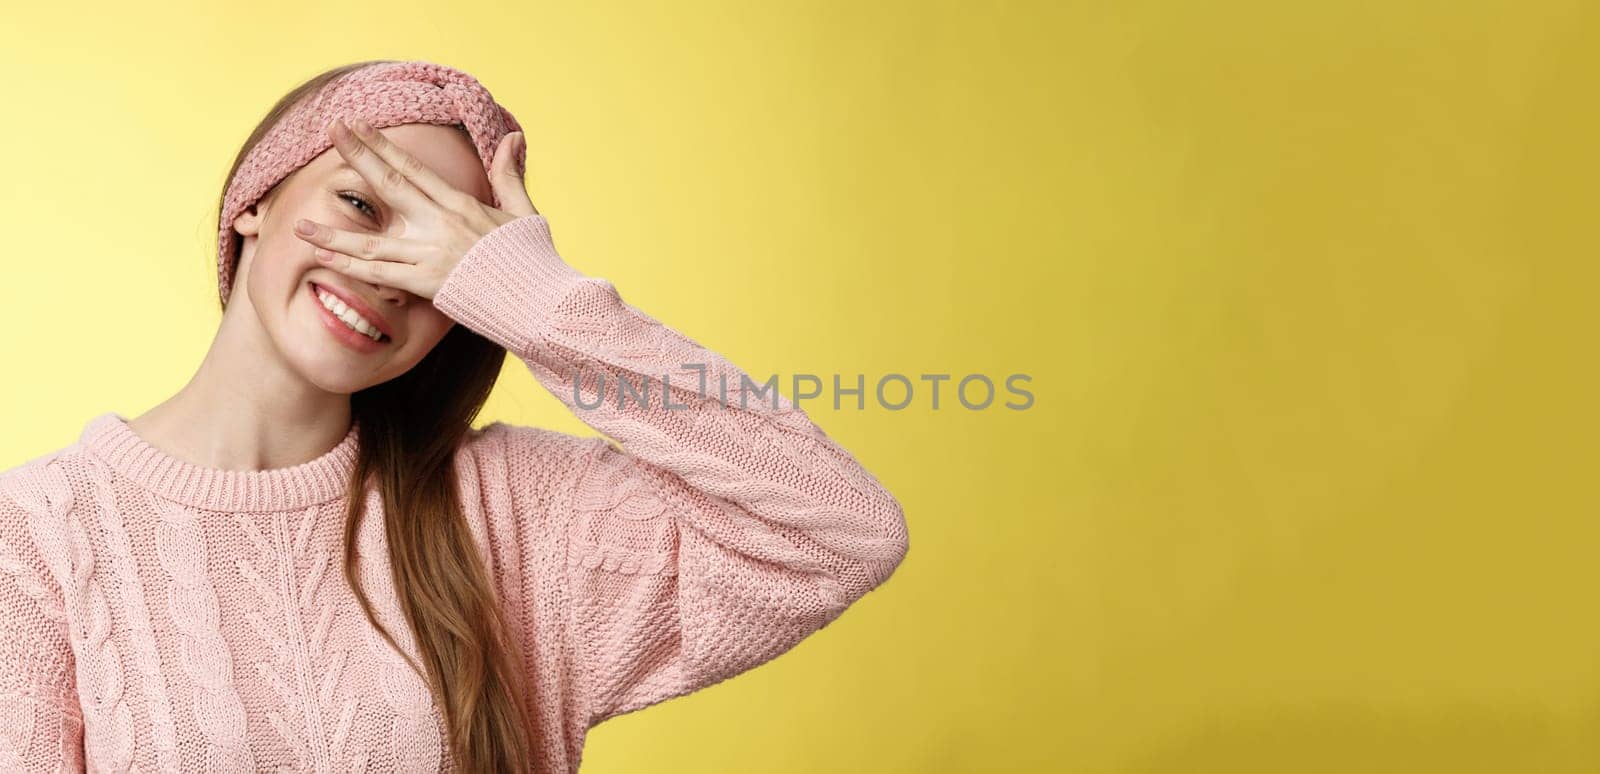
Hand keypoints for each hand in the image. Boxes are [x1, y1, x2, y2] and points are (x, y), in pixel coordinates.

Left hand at [290, 117, 538, 300]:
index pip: (412, 168)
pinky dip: (350, 267)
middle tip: (331, 131)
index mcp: (461, 205)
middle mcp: (441, 226)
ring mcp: (431, 256)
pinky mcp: (427, 286)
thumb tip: (514, 138)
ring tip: (300, 225)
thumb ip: (509, 175)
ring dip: (332, 234)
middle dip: (357, 156)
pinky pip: (380, 276)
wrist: (540, 303)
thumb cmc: (533, 260)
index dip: (382, 145)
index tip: (357, 125)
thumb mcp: (523, 212)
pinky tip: (325, 260)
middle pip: (389, 186)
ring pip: (371, 243)